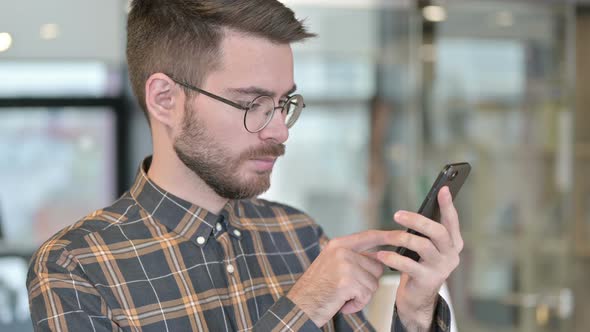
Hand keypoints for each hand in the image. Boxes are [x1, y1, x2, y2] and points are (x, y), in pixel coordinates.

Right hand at [286, 231, 384, 326]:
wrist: (300, 306)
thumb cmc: (316, 289)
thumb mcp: (332, 265)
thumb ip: (353, 257)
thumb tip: (379, 257)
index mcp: (338, 244)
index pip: (369, 236)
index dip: (388, 236)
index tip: (402, 234)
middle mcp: (342, 251)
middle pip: (376, 266)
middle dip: (367, 282)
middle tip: (347, 289)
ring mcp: (345, 265)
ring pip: (373, 283)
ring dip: (361, 295)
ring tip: (342, 296)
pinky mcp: (347, 281)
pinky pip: (366, 296)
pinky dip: (356, 304)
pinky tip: (341, 303)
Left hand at [375, 186, 462, 330]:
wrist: (417, 298)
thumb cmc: (419, 265)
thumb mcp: (425, 247)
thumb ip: (425, 232)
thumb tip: (411, 211)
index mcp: (453, 244)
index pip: (452, 221)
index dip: (448, 205)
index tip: (443, 189)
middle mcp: (451, 255)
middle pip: (438, 232)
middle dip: (418, 220)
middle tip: (397, 214)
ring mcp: (441, 268)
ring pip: (424, 246)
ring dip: (403, 238)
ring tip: (388, 235)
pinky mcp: (427, 280)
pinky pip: (409, 265)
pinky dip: (394, 258)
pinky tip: (382, 254)